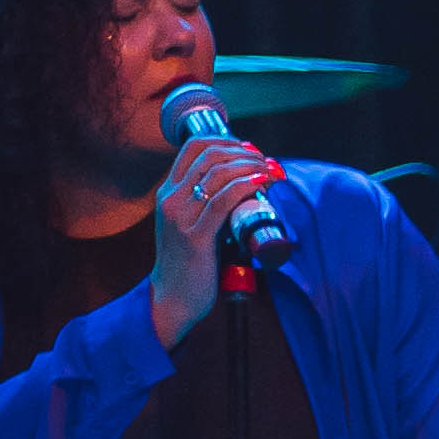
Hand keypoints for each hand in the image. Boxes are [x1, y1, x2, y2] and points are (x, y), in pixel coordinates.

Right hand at [139, 133, 283, 347]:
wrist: (173, 298)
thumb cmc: (191, 263)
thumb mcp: (192, 225)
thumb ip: (208, 205)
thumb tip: (245, 186)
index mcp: (168, 193)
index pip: (193, 147)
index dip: (226, 140)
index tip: (250, 149)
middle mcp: (170, 199)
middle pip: (209, 154)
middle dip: (244, 152)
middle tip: (266, 161)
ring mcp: (181, 217)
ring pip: (218, 173)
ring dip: (250, 166)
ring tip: (270, 171)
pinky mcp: (195, 237)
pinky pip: (223, 201)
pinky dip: (245, 186)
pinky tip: (261, 182)